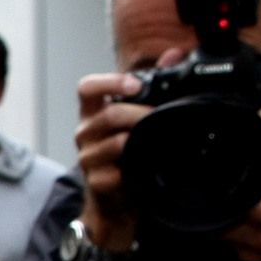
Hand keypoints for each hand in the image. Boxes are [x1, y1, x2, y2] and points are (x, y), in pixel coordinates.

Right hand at [73, 64, 159, 251]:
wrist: (116, 206)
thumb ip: (154, 86)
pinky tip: (144, 169)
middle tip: (161, 116)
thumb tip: (174, 54)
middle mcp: (86, 134)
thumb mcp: (136, 121)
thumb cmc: (125, 160)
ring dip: (140, 140)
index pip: (87, 88)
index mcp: (94, 115)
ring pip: (115, 143)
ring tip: (158, 142)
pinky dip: (134, 170)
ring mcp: (89, 160)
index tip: (135, 85)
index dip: (109, 82)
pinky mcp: (97, 183)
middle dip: (140, 113)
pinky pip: (115, 173)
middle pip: (107, 114)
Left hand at [223, 111, 260, 260]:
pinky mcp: (258, 259)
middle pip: (214, 223)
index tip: (211, 180)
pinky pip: (233, 247)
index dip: (211, 191)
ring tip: (233, 204)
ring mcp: (255, 252)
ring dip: (223, 221)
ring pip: (220, 237)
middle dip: (214, 207)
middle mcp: (255, 238)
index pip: (219, 204)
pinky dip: (234, 234)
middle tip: (222, 192)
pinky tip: (244, 220)